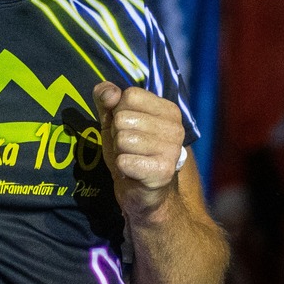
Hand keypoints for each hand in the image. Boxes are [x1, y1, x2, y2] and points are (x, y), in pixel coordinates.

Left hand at [93, 81, 184, 219]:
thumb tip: (108, 92)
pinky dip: (122, 167)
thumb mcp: (113, 121)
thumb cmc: (130, 152)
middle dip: (117, 135)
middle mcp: (176, 128)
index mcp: (169, 110)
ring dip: (120, 152)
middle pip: (123, 118)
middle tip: (129, 148)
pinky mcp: (163, 171)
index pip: (130, 96)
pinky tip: (133, 172)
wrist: (141, 191)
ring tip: (132, 158)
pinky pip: (124, 161)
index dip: (119, 112)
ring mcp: (172, 150)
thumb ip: (107, 99)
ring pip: (123, 139)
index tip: (129, 128)